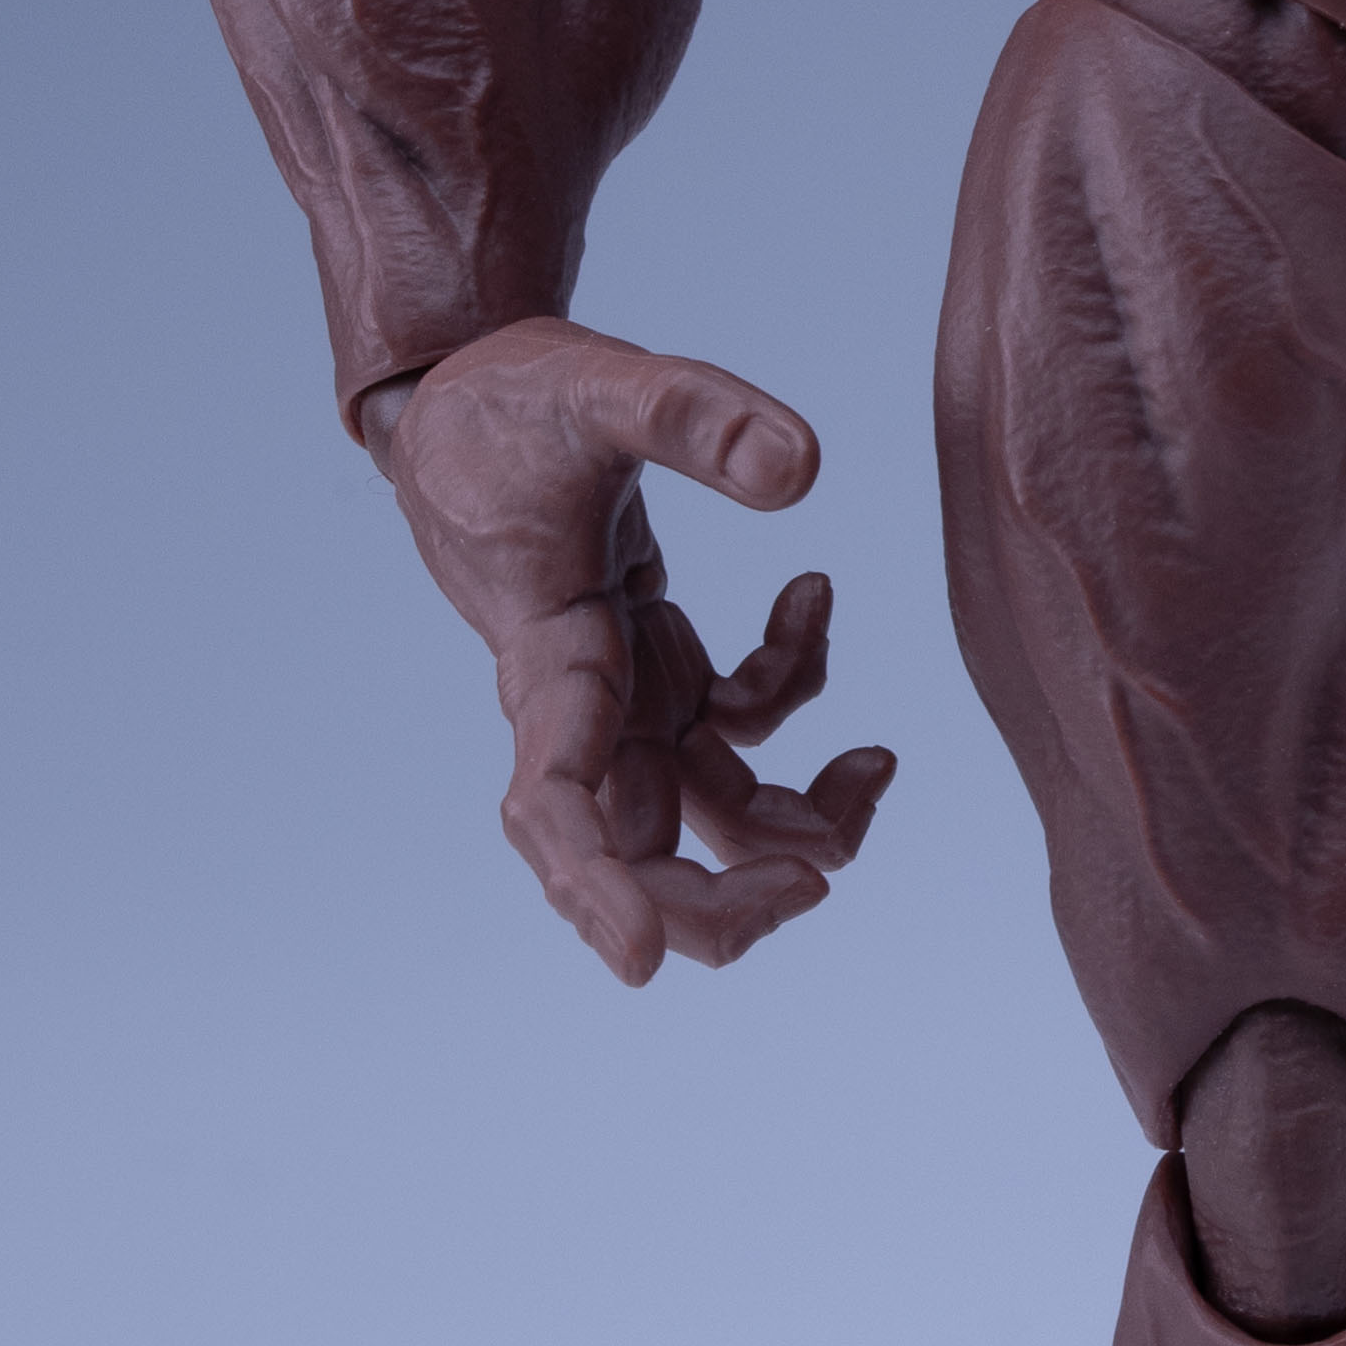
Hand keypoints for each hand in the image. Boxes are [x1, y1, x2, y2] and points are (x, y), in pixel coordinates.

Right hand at [371, 321, 893, 984]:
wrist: (466, 401)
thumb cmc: (507, 403)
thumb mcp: (597, 384)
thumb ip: (692, 415)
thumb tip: (804, 469)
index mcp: (549, 662)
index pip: (556, 806)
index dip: (596, 891)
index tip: (640, 961)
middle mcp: (583, 710)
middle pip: (640, 858)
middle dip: (731, 898)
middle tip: (821, 876)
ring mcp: (624, 703)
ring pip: (707, 819)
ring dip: (798, 824)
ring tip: (878, 766)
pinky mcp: (658, 675)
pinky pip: (737, 731)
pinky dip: (794, 691)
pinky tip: (811, 596)